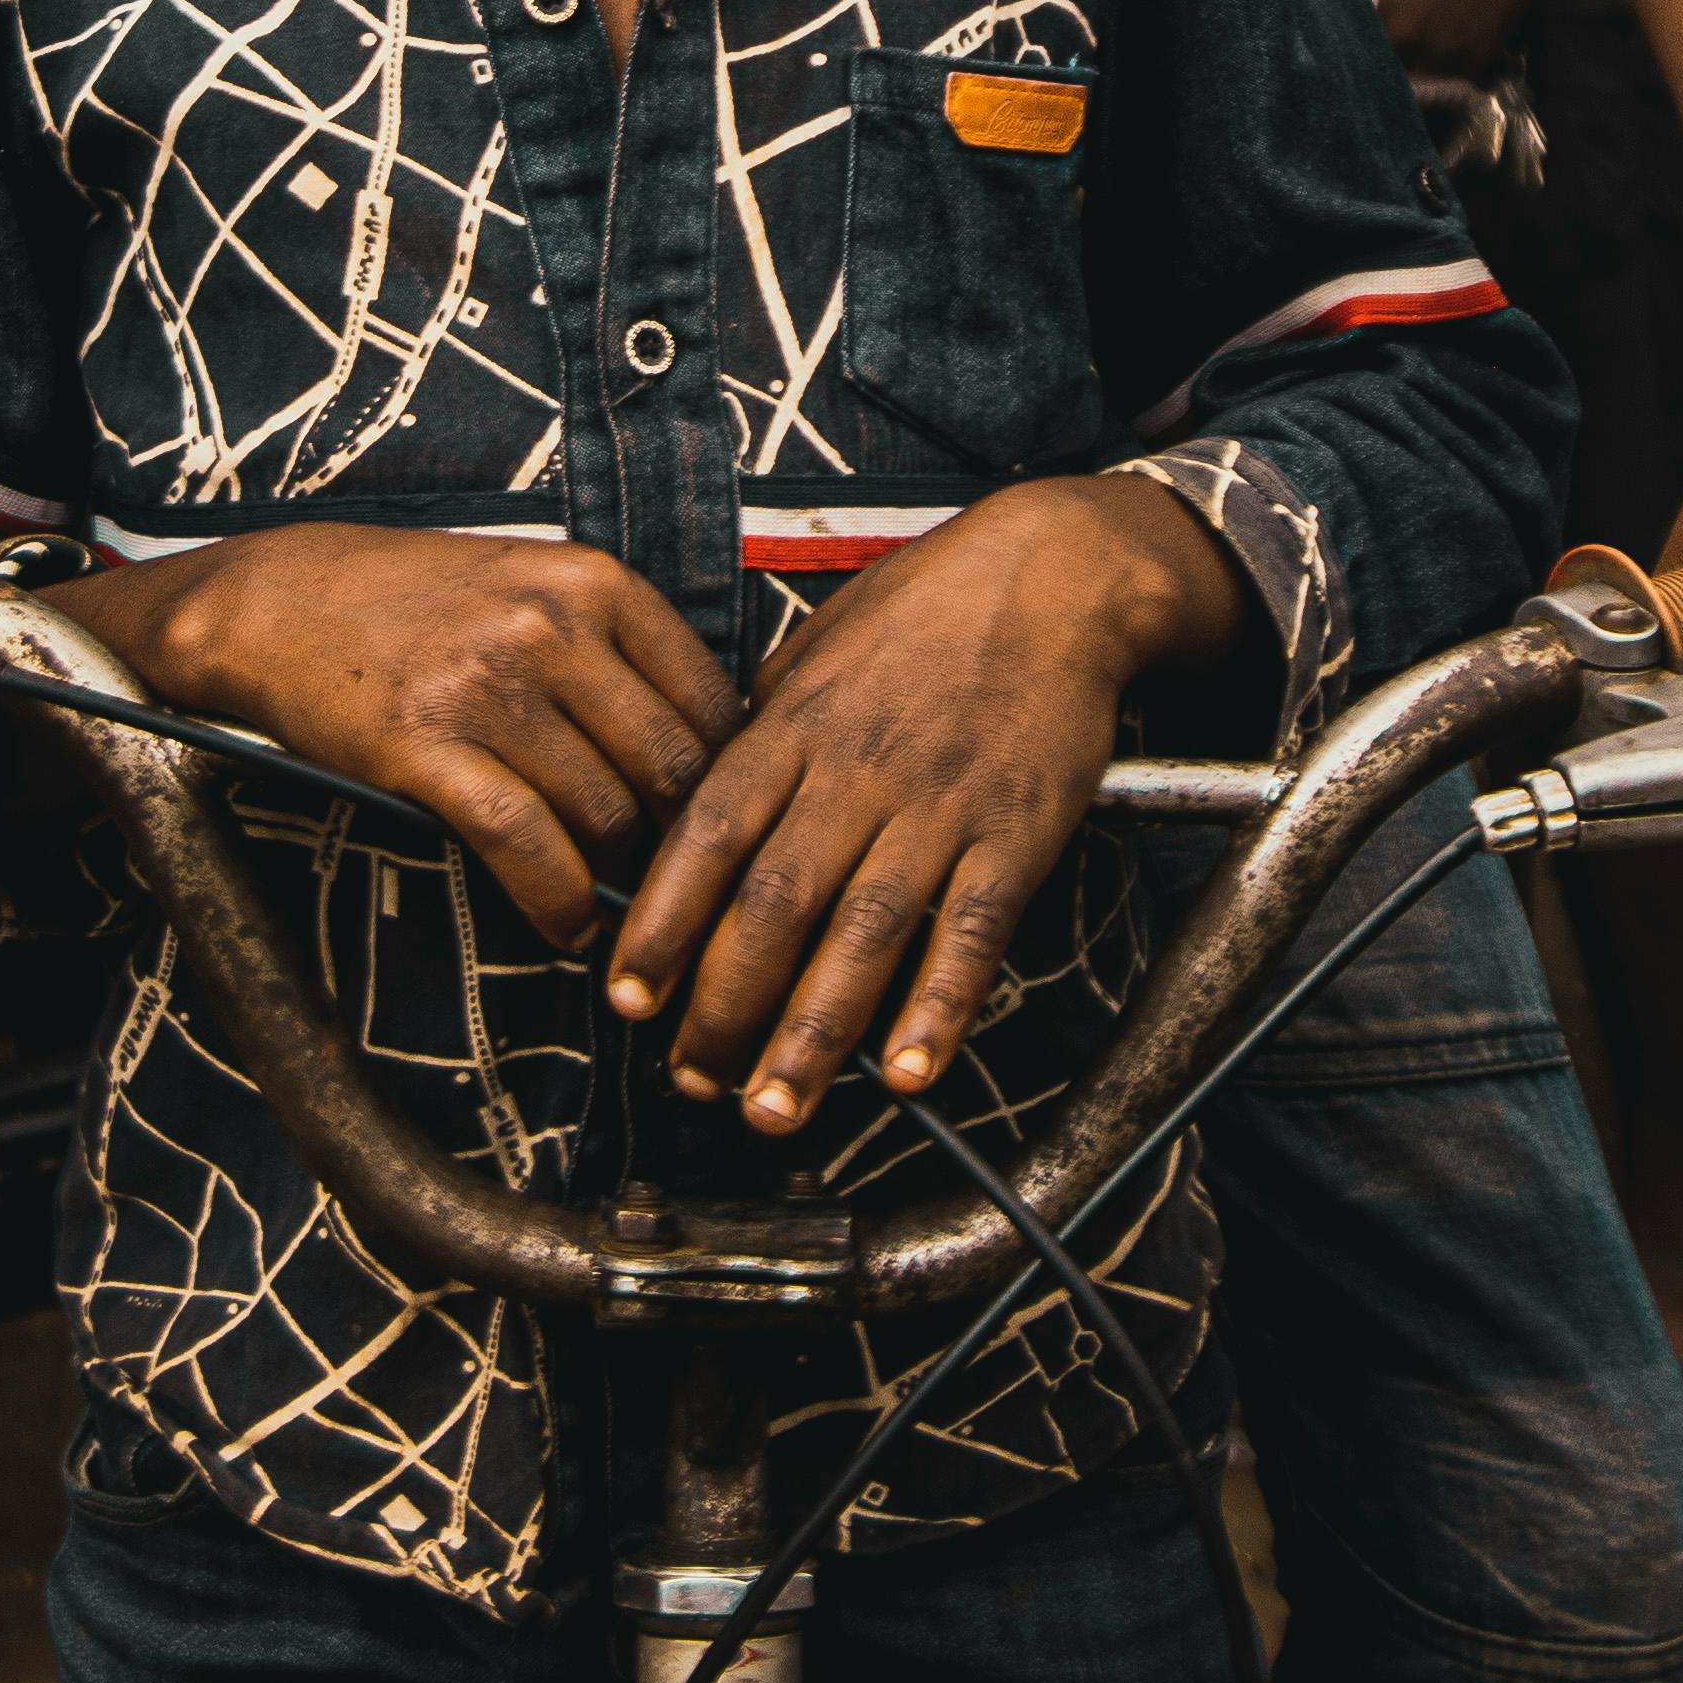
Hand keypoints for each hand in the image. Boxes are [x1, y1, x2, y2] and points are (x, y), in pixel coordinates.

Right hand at [94, 528, 736, 954]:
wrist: (279, 601)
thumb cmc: (415, 602)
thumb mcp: (534, 585)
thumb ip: (617, 653)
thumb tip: (707, 755)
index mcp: (596, 583)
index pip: (711, 704)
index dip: (727, 786)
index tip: (717, 832)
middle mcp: (551, 627)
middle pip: (668, 770)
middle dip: (681, 847)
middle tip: (676, 891)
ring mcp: (487, 685)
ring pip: (601, 814)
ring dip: (618, 884)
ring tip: (618, 916)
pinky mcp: (425, 745)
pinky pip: (523, 842)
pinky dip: (557, 900)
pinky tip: (565, 925)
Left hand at [606, 476, 1248, 1136]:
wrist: (1054, 574)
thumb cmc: (924, 612)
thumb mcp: (812, 652)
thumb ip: (759, 739)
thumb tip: (702, 819)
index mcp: (793, 727)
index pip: (706, 838)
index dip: (662, 925)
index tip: (628, 997)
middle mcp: (857, 771)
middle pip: (774, 905)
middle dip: (724, 1007)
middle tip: (694, 1081)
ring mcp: (939, 805)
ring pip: (863, 935)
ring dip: (812, 1035)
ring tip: (774, 1108)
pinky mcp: (1016, 832)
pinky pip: (972, 932)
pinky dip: (940, 1006)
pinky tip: (908, 1071)